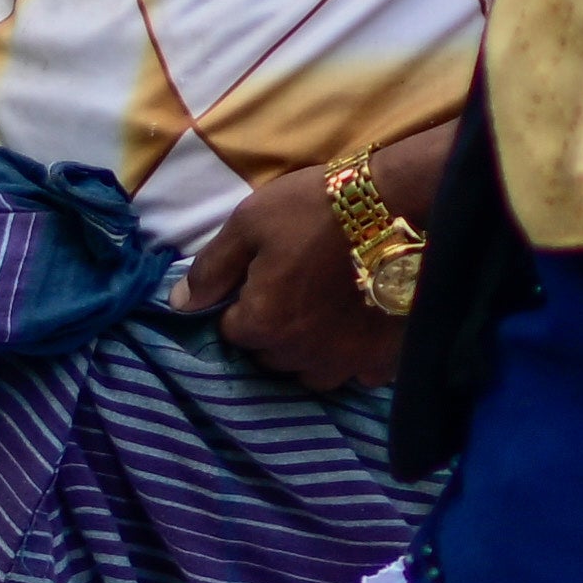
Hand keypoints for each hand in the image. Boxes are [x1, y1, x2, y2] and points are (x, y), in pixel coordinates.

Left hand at [181, 147, 412, 390]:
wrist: (404, 208)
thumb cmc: (318, 209)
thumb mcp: (250, 222)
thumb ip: (211, 268)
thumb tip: (178, 305)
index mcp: (262, 323)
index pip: (232, 331)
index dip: (243, 304)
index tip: (261, 279)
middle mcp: (299, 355)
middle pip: (270, 356)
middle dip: (273, 329)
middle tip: (295, 290)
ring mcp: (344, 364)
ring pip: (311, 371)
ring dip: (308, 349)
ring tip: (324, 313)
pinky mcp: (382, 363)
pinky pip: (355, 374)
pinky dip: (351, 356)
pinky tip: (357, 327)